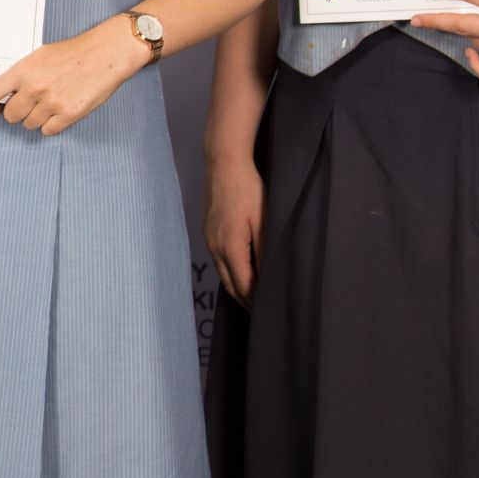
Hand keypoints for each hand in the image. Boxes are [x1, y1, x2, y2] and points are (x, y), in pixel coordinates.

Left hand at [0, 16, 144, 133]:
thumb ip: (21, 74)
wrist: (105, 54)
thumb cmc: (73, 53)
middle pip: (10, 116)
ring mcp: (52, 103)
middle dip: (17, 112)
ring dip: (36, 118)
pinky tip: (59, 111)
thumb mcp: (39, 55)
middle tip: (28, 104)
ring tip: (49, 103)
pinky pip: (48, 131)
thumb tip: (5, 93)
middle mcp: (34, 88)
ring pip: (30, 125)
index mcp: (23, 71)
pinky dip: (52, 124)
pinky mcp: (69, 115)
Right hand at [205, 157, 264, 308]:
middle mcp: (215, 247)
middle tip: (263, 313)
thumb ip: (265, 251)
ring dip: (238, 287)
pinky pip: (219, 261)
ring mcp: (209, 239)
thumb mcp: (264, 220)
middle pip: (230, 284)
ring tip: (254, 298)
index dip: (256, 301)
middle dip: (246, 300)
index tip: (270, 312)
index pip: (244, 285)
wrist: (224, 164)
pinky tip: (242, 272)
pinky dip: (231, 273)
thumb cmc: (248, 189)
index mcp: (231, 247)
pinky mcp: (208, 232)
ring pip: (223, 274)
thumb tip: (270, 277)